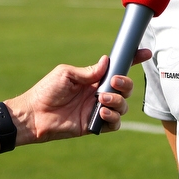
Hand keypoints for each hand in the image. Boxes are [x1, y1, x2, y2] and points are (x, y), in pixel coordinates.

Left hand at [7, 50, 151, 143]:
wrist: (34, 114)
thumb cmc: (46, 91)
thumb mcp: (66, 74)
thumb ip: (88, 71)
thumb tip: (107, 61)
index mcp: (93, 78)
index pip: (117, 68)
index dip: (132, 60)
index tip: (145, 53)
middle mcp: (98, 93)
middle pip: (125, 88)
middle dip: (125, 84)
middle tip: (113, 82)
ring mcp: (97, 109)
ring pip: (122, 105)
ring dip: (117, 101)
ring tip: (102, 99)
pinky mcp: (94, 125)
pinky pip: (114, 123)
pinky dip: (113, 117)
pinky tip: (101, 113)